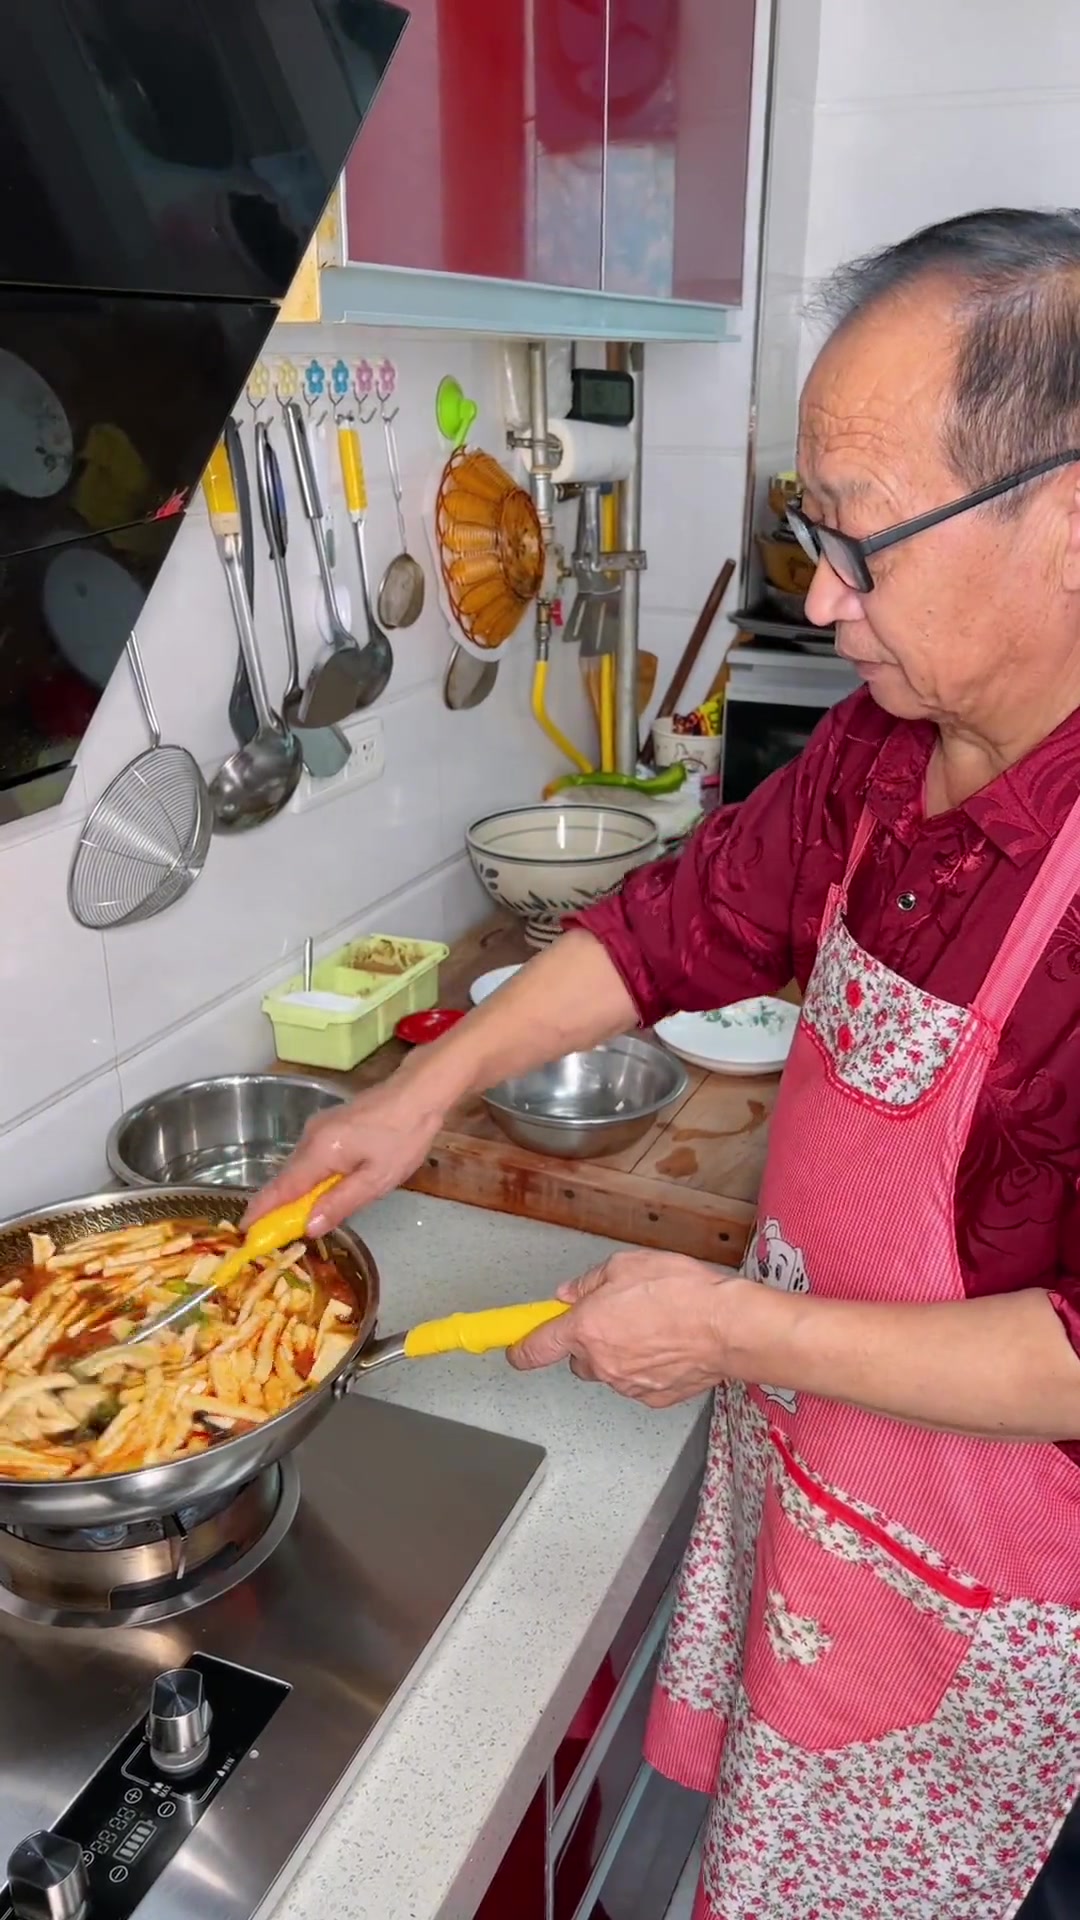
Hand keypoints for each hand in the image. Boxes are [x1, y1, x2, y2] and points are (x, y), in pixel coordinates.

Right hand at [244, 1072, 445, 1231]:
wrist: (419, 1093)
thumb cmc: (403, 1138)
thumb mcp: (377, 1180)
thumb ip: (340, 1203)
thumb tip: (308, 1228)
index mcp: (320, 1151)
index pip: (282, 1188)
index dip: (262, 1212)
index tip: (246, 1233)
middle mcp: (310, 1137)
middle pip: (286, 1179)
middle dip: (277, 1208)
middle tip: (274, 1237)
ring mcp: (317, 1128)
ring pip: (298, 1168)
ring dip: (295, 1193)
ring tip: (296, 1221)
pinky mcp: (328, 1125)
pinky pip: (309, 1158)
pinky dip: (307, 1178)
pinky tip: (319, 1192)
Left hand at [507, 1250, 743, 1407]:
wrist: (727, 1326)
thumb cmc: (682, 1292)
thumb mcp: (627, 1265)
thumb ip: (590, 1282)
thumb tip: (571, 1293)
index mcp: (585, 1328)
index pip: (535, 1349)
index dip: (520, 1349)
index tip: (516, 1347)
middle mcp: (600, 1362)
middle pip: (577, 1359)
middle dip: (589, 1341)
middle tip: (615, 1317)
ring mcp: (626, 1384)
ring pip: (609, 1371)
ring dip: (620, 1354)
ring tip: (652, 1327)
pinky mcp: (653, 1398)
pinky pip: (637, 1383)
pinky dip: (646, 1368)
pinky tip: (667, 1346)